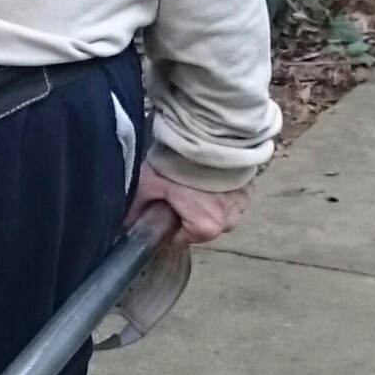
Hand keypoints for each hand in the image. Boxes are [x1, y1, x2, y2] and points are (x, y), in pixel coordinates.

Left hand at [132, 161, 251, 244]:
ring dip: (206, 200)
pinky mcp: (250, 189)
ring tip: (193, 179)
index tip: (160, 207)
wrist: (212, 136)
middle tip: (175, 188)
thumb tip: (124, 223)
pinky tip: (209, 174)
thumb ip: (136, 207)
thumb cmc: (181, 164)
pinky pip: (231, 196)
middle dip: (186, 211)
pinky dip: (221, 189)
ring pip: (216, 210)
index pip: (178, 239)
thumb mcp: (150, 184)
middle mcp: (228, 223)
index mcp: (205, 229)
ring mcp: (242, 206)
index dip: (165, 223)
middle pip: (198, 224)